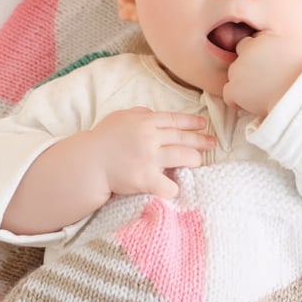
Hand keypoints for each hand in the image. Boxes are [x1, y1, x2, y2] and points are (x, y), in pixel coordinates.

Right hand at [93, 107, 214, 197]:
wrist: (88, 163)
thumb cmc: (103, 140)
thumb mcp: (120, 118)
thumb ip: (139, 114)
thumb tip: (153, 113)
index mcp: (144, 121)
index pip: (174, 120)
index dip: (192, 122)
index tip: (204, 125)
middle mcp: (149, 137)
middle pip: (183, 138)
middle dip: (201, 141)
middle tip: (212, 143)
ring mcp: (149, 158)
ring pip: (184, 158)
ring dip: (194, 160)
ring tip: (197, 162)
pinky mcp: (146, 178)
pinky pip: (169, 185)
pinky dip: (173, 187)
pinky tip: (173, 188)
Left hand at [223, 33, 301, 116]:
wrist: (299, 95)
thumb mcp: (297, 51)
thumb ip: (281, 47)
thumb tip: (277, 52)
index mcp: (265, 38)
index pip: (250, 42)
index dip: (255, 54)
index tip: (264, 65)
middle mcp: (249, 49)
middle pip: (240, 57)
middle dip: (248, 67)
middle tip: (263, 80)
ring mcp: (240, 69)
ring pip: (234, 75)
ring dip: (243, 83)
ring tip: (260, 92)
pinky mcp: (235, 88)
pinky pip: (228, 94)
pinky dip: (235, 100)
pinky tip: (248, 103)